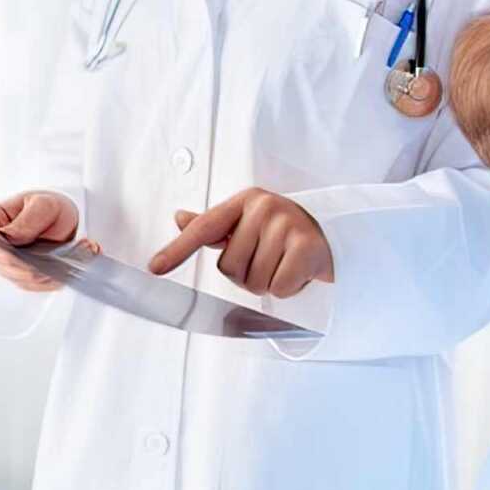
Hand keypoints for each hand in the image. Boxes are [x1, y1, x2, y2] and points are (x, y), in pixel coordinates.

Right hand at [0, 190, 81, 291]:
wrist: (64, 219)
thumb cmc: (49, 207)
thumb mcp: (43, 205)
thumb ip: (26, 220)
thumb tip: (9, 237)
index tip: (11, 253)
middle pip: (0, 262)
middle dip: (26, 265)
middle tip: (50, 262)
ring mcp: (8, 263)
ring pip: (20, 277)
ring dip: (47, 273)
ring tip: (71, 259)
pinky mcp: (24, 276)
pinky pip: (36, 285)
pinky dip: (55, 279)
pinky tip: (71, 267)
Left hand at [148, 188, 333, 297]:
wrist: (334, 237)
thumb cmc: (285, 233)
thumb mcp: (248, 223)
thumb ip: (215, 225)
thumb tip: (179, 218)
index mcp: (246, 201)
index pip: (204, 228)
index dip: (178, 250)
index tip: (155, 268)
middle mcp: (265, 207)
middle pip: (230, 268)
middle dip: (248, 274)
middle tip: (270, 260)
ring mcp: (287, 225)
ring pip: (254, 282)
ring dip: (269, 283)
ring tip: (285, 265)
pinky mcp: (306, 247)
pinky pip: (278, 288)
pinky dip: (288, 289)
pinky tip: (299, 273)